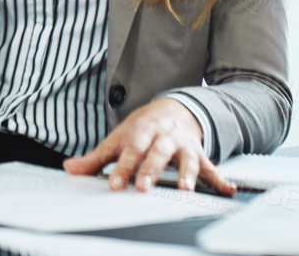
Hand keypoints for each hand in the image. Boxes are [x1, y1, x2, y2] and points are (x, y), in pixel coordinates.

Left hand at [62, 96, 234, 194]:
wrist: (173, 108)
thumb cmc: (142, 129)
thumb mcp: (118, 138)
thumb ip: (96, 157)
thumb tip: (70, 169)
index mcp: (140, 132)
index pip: (129, 150)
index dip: (121, 167)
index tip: (113, 184)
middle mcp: (163, 137)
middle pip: (156, 153)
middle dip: (150, 170)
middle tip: (143, 187)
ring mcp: (183, 145)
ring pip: (185, 159)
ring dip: (186, 174)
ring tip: (185, 188)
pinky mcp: (199, 154)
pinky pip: (211, 167)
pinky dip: (221, 179)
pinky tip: (228, 190)